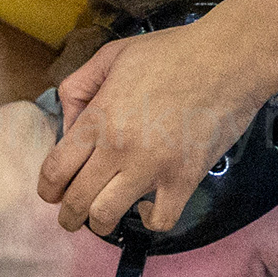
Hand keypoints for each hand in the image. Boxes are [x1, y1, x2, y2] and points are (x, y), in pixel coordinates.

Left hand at [39, 24, 257, 236]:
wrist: (229, 59)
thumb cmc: (172, 53)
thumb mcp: (111, 56)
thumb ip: (78, 86)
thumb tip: (67, 123)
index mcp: (98, 120)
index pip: (56, 170)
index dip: (48, 189)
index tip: (51, 194)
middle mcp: (120, 150)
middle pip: (77, 201)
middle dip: (67, 214)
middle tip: (70, 216)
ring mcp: (153, 168)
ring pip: (108, 216)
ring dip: (99, 223)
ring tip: (100, 219)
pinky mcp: (185, 179)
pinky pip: (160, 220)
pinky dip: (150, 221)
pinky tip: (146, 208)